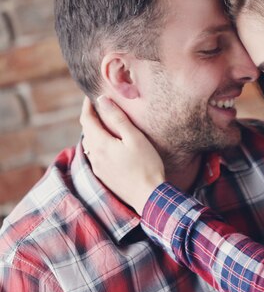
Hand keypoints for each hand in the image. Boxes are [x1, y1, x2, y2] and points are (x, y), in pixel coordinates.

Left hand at [80, 96, 164, 214]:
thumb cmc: (146, 165)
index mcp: (100, 144)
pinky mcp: (103, 176)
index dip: (87, 106)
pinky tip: (107, 145)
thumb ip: (118, 118)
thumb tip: (102, 101)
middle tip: (98, 106)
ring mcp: (98, 168)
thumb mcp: (135, 138)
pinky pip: (94, 155)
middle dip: (90, 117)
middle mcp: (94, 156)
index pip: (86, 120)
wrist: (149, 196)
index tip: (90, 96)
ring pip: (89, 144)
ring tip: (103, 123)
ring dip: (93, 131)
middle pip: (86, 131)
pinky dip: (97, 144)